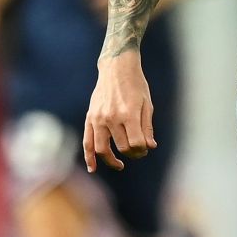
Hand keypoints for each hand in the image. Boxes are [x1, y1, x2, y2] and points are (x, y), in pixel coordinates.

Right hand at [83, 55, 154, 171]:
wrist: (116, 67)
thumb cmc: (136, 85)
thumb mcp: (147, 104)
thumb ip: (147, 127)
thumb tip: (149, 147)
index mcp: (128, 114)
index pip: (136, 144)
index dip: (142, 150)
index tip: (146, 148)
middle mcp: (111, 118)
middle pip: (122, 147)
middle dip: (132, 154)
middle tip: (138, 152)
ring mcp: (98, 118)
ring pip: (102, 149)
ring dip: (112, 161)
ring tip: (120, 165)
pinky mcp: (90, 117)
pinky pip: (87, 141)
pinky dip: (89, 156)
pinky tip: (93, 168)